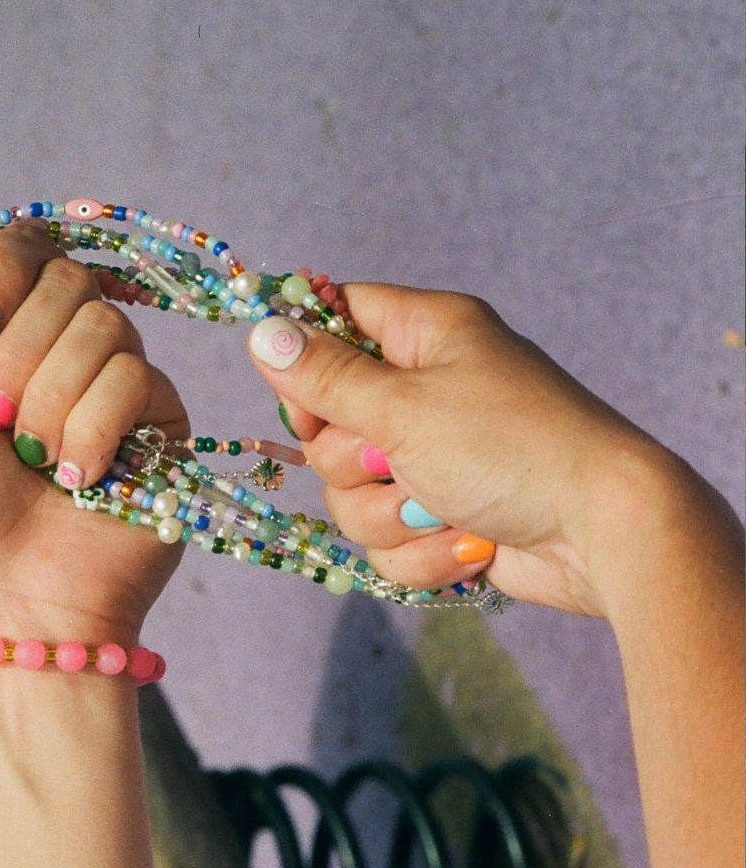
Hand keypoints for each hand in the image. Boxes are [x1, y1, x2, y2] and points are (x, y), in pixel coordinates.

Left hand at [0, 224, 188, 644]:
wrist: (8, 594)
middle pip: (70, 281)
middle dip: (19, 355)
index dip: (4, 271)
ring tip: (37, 461)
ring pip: (106, 327)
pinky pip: (137, 379)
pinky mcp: (162, 420)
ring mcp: (118, 384)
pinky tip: (81, 480)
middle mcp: (66, 350)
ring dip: (53, 402)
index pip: (28, 248)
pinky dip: (94, 431)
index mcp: (6, 336)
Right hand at [248, 284, 688, 615]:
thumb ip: (325, 376)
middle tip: (394, 459)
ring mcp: (434, 453)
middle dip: (354, 461)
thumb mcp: (405, 406)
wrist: (605, 534)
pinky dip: (420, 548)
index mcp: (425, 335)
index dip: (306, 359)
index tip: (307, 400)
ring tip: (444, 509)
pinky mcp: (442, 511)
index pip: (336, 319)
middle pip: (328, 421)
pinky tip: (468, 543)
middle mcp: (425, 388)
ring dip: (390, 513)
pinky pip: (387, 535)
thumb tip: (261, 332)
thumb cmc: (512, 446)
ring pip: (351, 490)